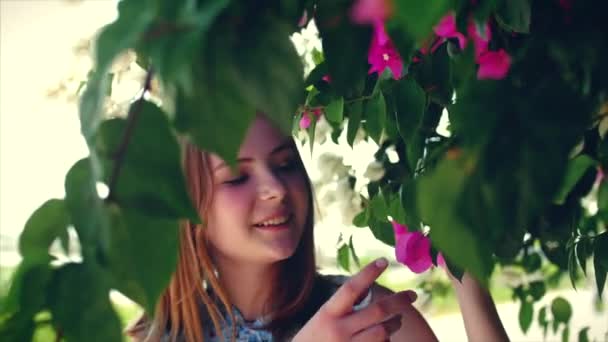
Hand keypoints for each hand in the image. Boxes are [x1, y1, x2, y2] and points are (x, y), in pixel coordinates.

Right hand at [292, 258, 417, 341]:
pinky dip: (387, 341)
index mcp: (328, 313)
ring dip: (395, 323)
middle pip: (378, 310)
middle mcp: (338, 330)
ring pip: (384, 331)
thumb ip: (343, 306)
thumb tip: (368, 289)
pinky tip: (386, 338)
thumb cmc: (315, 339)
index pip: (351, 288)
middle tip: (413, 294)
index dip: (368, 273)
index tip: (384, 261)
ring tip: (397, 320)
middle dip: (400, 300)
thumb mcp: (323, 318)